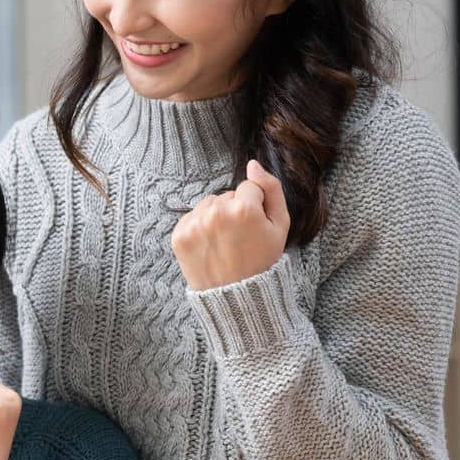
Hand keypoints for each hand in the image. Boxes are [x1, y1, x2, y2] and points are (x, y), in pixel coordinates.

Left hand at [170, 159, 290, 290]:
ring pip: (208, 205)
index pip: (248, 188)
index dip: (254, 207)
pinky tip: (210, 245)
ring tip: (224, 242)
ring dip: (215, 217)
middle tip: (239, 238)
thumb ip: (271, 188)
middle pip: (226, 196)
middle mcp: (216, 212)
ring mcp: (194, 224)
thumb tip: (252, 164)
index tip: (254, 228)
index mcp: (244, 208)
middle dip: (234, 211)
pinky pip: (191, 217)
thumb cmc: (263, 259)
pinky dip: (199, 227)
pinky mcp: (178, 235)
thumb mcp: (280, 225)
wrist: (236, 295)